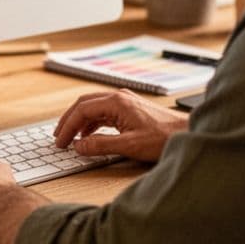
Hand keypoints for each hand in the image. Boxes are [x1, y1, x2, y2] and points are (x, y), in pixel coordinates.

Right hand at [53, 89, 187, 162]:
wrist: (186, 134)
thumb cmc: (163, 138)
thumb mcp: (129, 145)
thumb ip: (100, 145)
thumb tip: (79, 146)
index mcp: (117, 102)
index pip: (82, 110)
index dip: (67, 126)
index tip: (61, 141)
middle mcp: (119, 97)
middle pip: (84, 104)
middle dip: (69, 120)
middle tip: (58, 137)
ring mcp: (124, 102)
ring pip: (93, 107)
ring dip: (79, 121)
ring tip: (70, 137)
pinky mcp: (129, 109)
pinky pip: (103, 112)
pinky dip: (92, 123)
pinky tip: (89, 135)